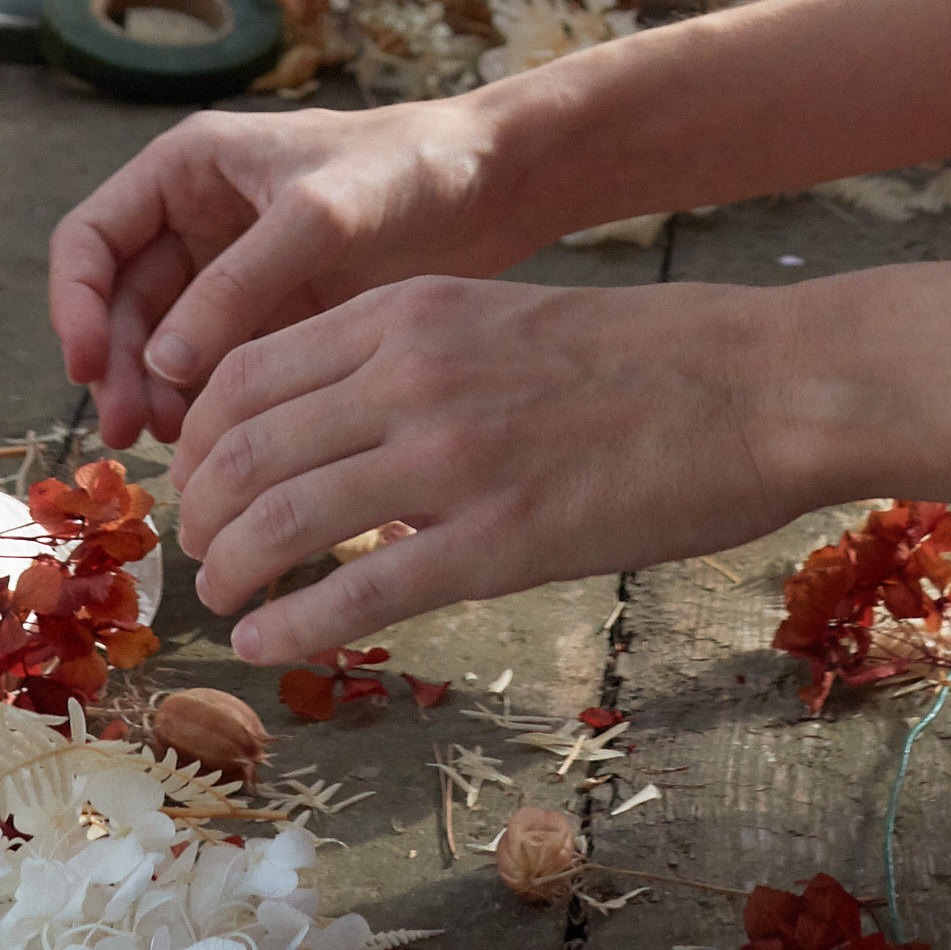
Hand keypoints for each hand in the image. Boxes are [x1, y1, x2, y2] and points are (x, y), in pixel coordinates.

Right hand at [50, 94, 540, 449]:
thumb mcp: (320, 215)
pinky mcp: (271, 316)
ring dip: (155, 393)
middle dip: (117, 365)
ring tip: (177, 447)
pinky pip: (212, 367)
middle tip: (134, 435)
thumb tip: (162, 366)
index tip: (87, 369)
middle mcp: (196, 219)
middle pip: (118, 303)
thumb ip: (239, 284)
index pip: (91, 237)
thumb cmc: (407, 169)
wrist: (492, 185)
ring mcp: (231, 272)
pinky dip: (202, 405)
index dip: (74, 303)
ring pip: (160, 344)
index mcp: (188, 169)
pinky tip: (217, 443)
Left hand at [168, 274, 797, 661]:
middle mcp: (412, 371)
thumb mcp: (498, 315)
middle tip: (199, 547)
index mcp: (410, 308)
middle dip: (201, 507)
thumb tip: (335, 428)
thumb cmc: (641, 356)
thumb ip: (409, 356)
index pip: (246, 368)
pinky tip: (267, 641)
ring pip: (282, 517)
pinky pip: (357, 594)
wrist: (754, 383)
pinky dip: (292, 625)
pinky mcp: (497, 542)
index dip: (198, 434)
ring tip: (221, 598)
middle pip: (244, 443)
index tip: (196, 477)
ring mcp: (452, 456)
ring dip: (231, 569)